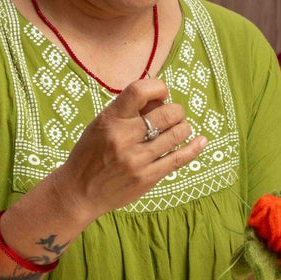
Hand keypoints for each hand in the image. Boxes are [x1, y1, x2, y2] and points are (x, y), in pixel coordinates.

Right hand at [49, 78, 206, 224]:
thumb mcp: (100, 125)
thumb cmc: (90, 154)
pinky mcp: (148, 178)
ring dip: (182, 127)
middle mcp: (124, 138)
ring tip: (177, 129)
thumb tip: (161, 97)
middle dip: (176, 110)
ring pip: (178, 133)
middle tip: (172, 115)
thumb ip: (127, 110)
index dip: (158, 87)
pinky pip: (180, 158)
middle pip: (168, 113)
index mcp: (110, 120)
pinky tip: (201, 141)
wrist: (78, 192)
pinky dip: (195, 147)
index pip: (139, 91)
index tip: (161, 92)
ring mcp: (137, 160)